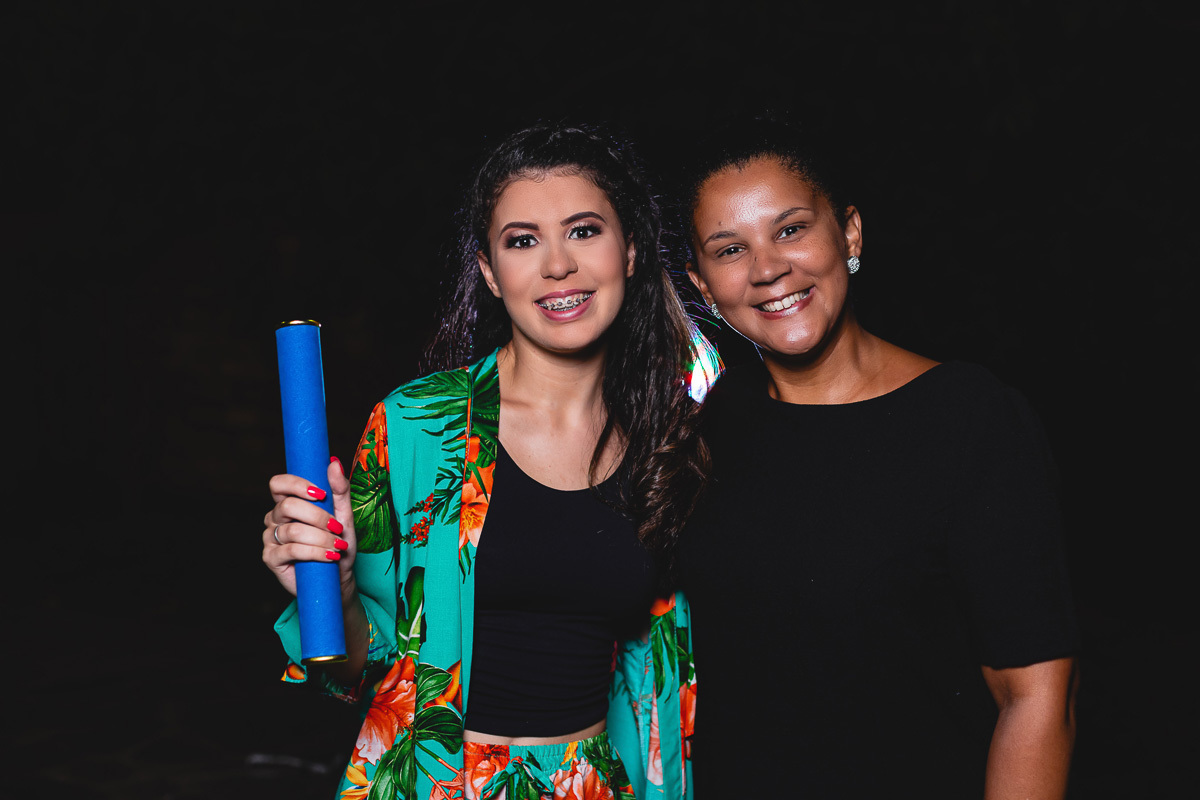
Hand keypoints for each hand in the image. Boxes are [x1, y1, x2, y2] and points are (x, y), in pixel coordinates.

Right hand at [262, 457, 357, 606]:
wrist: (338, 577)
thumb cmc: (339, 544)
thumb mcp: (344, 515)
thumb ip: (339, 489)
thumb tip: (334, 462)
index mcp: (288, 502)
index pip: (278, 483)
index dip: (296, 485)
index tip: (321, 494)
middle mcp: (275, 518)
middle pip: (288, 506)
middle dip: (318, 517)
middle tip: (337, 528)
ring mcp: (270, 538)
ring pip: (292, 530)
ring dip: (321, 538)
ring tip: (338, 546)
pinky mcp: (271, 559)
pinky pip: (290, 550)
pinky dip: (315, 552)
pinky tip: (329, 557)